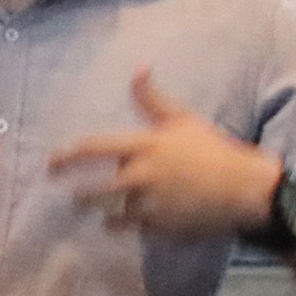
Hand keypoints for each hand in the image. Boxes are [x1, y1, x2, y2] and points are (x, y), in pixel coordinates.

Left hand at [52, 71, 282, 239]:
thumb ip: (152, 98)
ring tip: (90, 211)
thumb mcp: (181, 120)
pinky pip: (129, 229)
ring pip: (110, 213)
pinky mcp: (160, 227)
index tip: (51, 162)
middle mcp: (143, 176)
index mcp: (146, 146)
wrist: (244, 189)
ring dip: (98, 212)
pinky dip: (120, 227)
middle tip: (70, 196)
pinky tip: (115, 225)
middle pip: (95, 190)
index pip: (94, 148)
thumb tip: (139, 66)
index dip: (67, 155)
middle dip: (79, 195)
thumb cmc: (213, 150)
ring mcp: (151, 205)